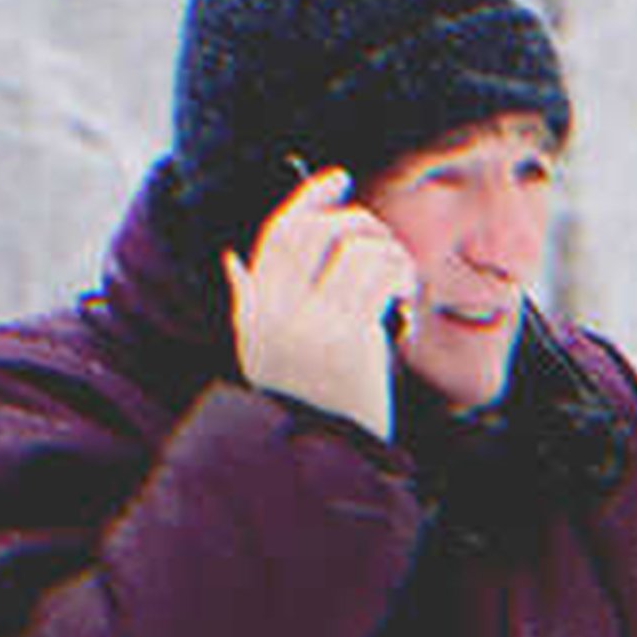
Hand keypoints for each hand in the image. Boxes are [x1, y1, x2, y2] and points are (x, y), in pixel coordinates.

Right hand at [224, 168, 415, 440]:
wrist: (322, 458)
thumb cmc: (304, 402)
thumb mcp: (264, 352)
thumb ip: (248, 303)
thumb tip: (231, 261)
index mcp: (252, 311)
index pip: (276, 233)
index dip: (308, 198)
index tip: (338, 178)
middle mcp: (274, 313)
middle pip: (314, 231)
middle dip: (355, 221)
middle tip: (382, 240)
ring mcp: (310, 324)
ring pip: (354, 247)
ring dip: (387, 250)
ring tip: (398, 277)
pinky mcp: (348, 337)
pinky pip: (380, 274)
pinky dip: (399, 273)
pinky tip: (406, 297)